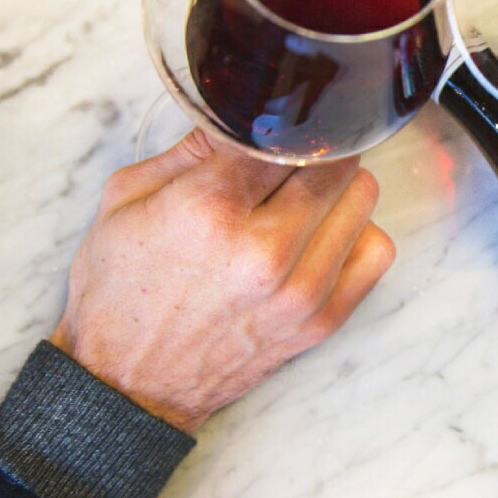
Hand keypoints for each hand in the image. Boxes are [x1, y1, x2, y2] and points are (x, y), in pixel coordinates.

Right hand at [49, 130, 394, 431]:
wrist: (126, 384)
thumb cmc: (120, 292)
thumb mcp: (127, 198)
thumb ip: (190, 147)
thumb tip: (242, 113)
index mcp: (209, 210)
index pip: (280, 134)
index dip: (276, 121)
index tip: (271, 122)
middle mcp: (263, 250)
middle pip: (332, 161)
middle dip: (312, 150)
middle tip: (290, 156)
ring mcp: (300, 289)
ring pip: (363, 198)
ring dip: (338, 187)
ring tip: (302, 197)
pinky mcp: (322, 320)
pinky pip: (377, 250)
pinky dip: (357, 233)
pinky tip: (322, 235)